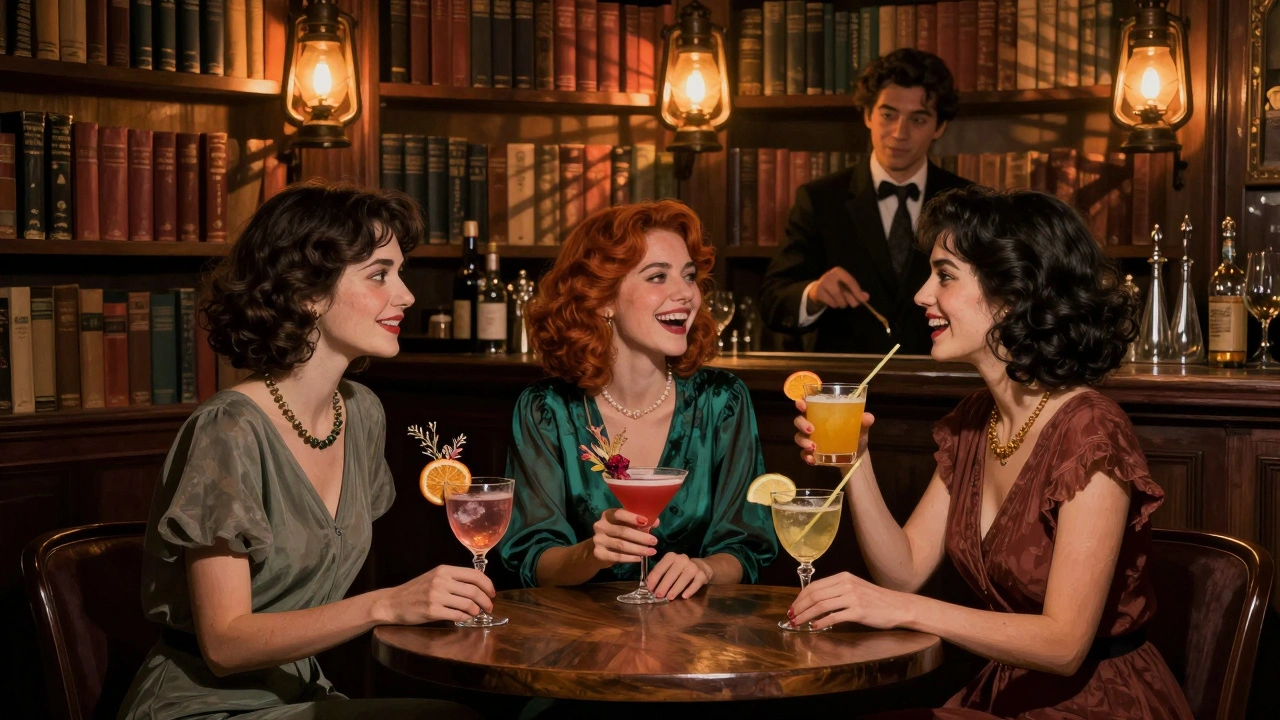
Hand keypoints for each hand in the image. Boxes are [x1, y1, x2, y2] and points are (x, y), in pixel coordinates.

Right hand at [377, 565, 495, 624]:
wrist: (393, 602)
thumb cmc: (416, 590)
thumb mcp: (435, 577)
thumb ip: (454, 579)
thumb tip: (478, 588)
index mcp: (444, 570)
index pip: (474, 575)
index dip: (488, 585)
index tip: (492, 593)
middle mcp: (441, 580)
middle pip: (474, 590)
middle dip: (486, 601)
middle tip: (489, 607)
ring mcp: (436, 596)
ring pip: (468, 603)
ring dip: (476, 611)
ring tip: (476, 613)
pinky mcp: (432, 611)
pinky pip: (457, 615)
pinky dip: (465, 617)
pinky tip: (465, 617)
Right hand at [591, 508, 658, 564]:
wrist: (600, 550)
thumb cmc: (617, 534)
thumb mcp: (626, 525)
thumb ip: (640, 523)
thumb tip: (655, 522)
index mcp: (607, 515)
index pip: (618, 514)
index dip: (632, 517)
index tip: (646, 522)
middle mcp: (600, 526)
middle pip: (622, 531)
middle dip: (640, 537)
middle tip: (654, 541)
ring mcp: (598, 540)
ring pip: (621, 545)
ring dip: (638, 549)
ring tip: (651, 551)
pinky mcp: (598, 553)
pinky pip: (617, 556)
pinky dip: (630, 558)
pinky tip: (640, 558)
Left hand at [647, 553, 712, 598]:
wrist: (701, 566)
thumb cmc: (680, 569)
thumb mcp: (669, 568)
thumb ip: (660, 575)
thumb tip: (649, 586)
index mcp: (671, 557)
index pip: (661, 567)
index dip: (654, 578)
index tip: (650, 589)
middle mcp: (683, 559)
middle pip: (672, 573)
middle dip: (664, 585)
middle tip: (658, 595)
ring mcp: (693, 566)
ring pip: (684, 578)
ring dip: (675, 588)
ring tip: (669, 598)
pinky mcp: (702, 574)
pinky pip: (696, 583)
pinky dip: (690, 590)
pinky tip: (684, 596)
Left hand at [788, 571, 906, 630]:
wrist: (898, 606)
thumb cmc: (876, 600)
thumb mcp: (855, 587)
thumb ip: (837, 590)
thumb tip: (815, 600)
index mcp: (843, 577)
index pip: (815, 586)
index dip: (800, 597)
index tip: (793, 607)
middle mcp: (846, 584)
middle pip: (815, 595)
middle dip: (799, 607)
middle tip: (791, 617)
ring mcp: (852, 597)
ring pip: (821, 605)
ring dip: (806, 615)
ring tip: (799, 623)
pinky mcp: (858, 611)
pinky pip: (834, 616)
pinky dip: (821, 622)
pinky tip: (815, 627)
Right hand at [793, 398, 874, 465]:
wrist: (857, 455)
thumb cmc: (856, 435)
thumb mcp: (861, 427)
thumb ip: (864, 421)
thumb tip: (868, 417)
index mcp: (823, 414)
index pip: (808, 405)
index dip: (801, 403)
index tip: (801, 404)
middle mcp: (813, 424)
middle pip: (799, 420)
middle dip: (801, 424)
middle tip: (810, 429)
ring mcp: (811, 439)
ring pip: (799, 437)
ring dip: (803, 441)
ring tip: (813, 447)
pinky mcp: (812, 453)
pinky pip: (803, 454)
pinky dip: (806, 456)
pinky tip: (812, 459)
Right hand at [807, 267, 870, 310]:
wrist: (818, 289)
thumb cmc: (836, 286)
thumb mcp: (847, 286)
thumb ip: (857, 291)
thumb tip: (866, 297)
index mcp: (838, 271)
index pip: (850, 281)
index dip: (857, 292)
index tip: (863, 300)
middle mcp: (830, 275)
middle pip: (844, 291)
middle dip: (852, 300)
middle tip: (854, 305)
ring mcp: (822, 284)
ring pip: (838, 298)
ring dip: (843, 303)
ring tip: (842, 302)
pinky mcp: (818, 292)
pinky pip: (831, 303)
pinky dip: (835, 305)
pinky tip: (834, 302)